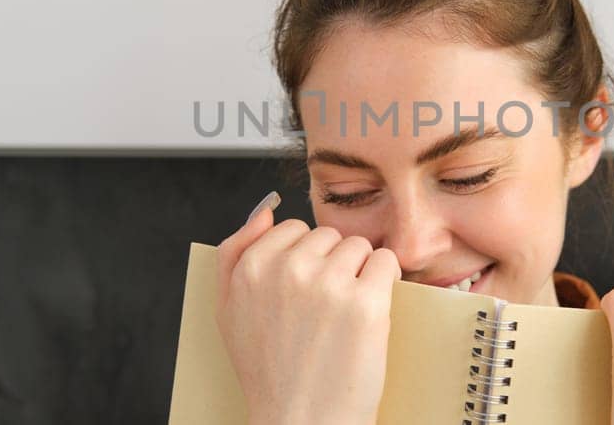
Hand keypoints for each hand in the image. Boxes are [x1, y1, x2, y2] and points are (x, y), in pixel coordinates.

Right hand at [213, 191, 400, 424]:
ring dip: (359, 274)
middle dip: (331, 265)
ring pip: (358, 246)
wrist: (300, 421)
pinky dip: (385, 282)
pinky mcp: (365, 302)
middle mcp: (287, 270)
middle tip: (323, 311)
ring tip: (344, 315)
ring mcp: (328, 284)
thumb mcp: (228, 311)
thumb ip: (234, 253)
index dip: (303, 260)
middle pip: (328, 235)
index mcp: (251, 268)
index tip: (302, 294)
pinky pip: (385, 262)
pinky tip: (369, 312)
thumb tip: (265, 209)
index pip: (292, 229)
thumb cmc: (268, 371)